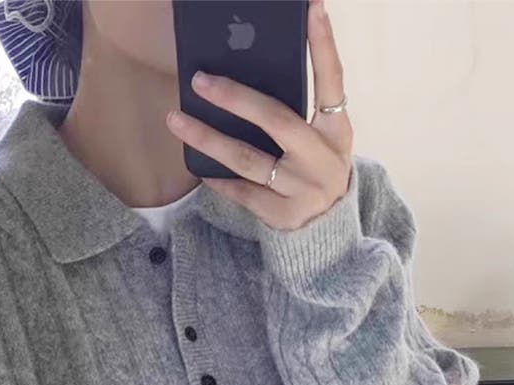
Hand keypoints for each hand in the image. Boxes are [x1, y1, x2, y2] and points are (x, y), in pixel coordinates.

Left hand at [165, 0, 352, 231]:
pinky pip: (241, 192)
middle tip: (199, 80)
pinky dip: (218, 178)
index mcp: (337, 131)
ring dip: (208, 138)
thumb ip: (298, 115)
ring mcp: (300, 189)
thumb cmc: (315, 173)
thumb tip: (247, 77)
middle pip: (276, 120)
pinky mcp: (280, 215)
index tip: (313, 7)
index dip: (323, 45)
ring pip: (247, 159)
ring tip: (176, 120)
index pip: (332, 81)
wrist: (327, 234)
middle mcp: (321, 159)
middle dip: (235, 98)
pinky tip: (197, 165)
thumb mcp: (321, 142)